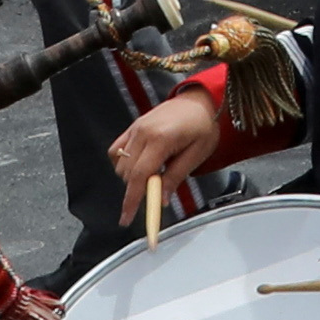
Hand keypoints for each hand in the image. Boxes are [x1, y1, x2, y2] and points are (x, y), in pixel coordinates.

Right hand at [109, 88, 230, 223]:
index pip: (138, 176)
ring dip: (132, 176)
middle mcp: (142, 132)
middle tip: (158, 187)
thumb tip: (161, 200)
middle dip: (137, 189)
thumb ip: (176, 177)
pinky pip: (116, 150)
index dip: (131, 201)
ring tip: (155, 172)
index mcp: (160, 139)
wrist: (201, 100)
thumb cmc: (203, 126)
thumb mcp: (197, 154)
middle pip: (127, 173)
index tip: (126, 219)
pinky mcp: (133, 126)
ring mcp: (135, 128)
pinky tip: (140, 165)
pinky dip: (123, 163)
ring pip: (120, 164)